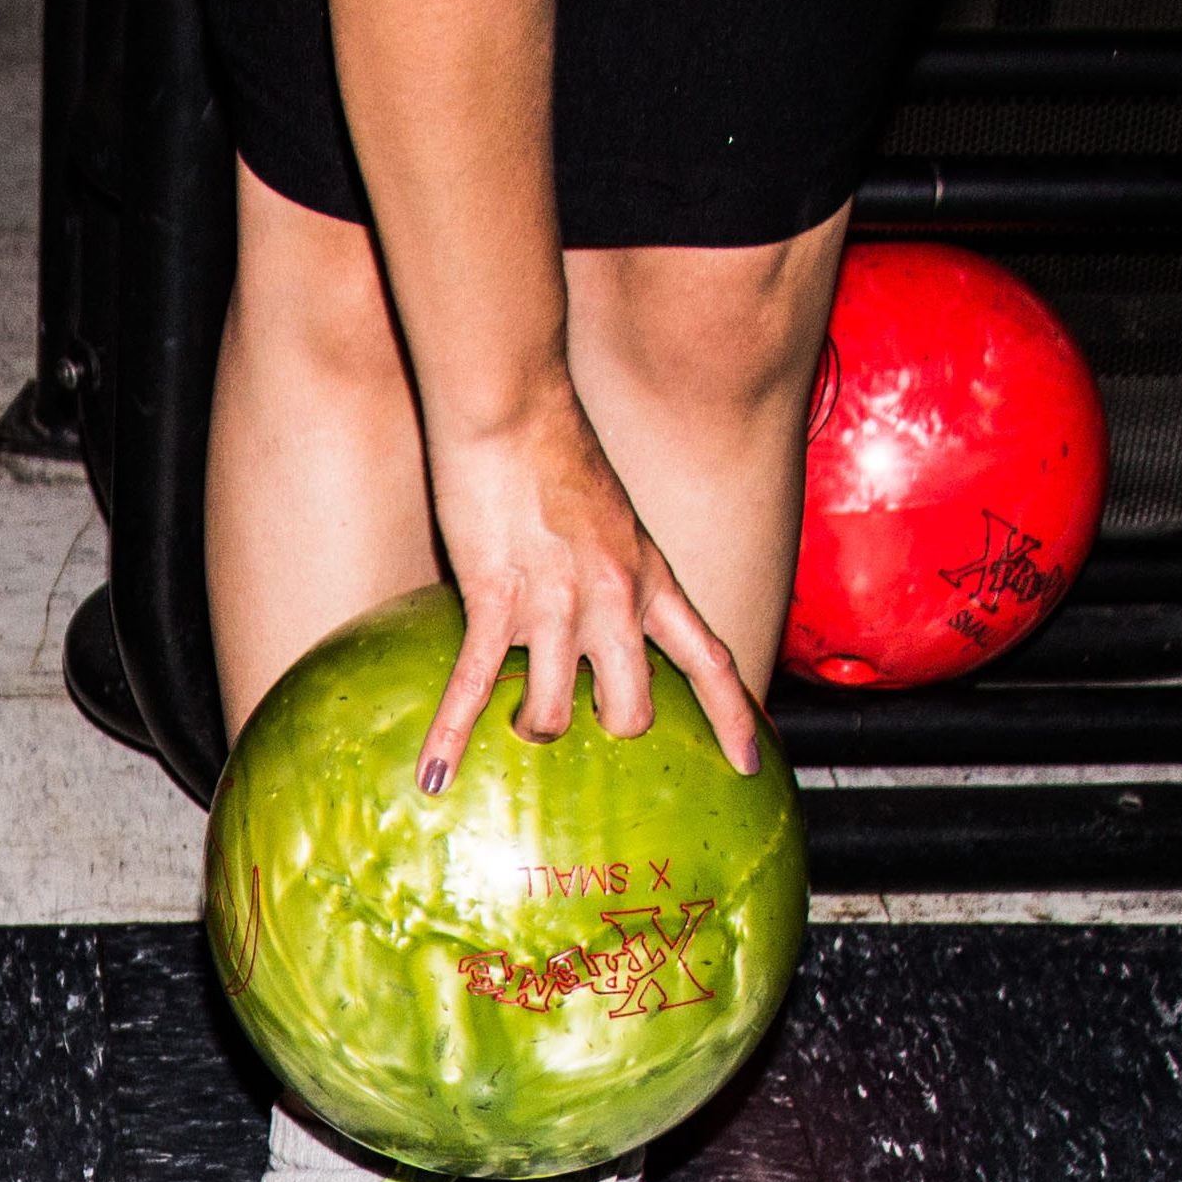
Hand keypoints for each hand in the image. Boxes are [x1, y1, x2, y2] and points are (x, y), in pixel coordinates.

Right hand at [413, 400, 762, 789]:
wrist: (514, 406)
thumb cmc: (555, 451)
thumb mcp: (614, 518)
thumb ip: (615, 572)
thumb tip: (596, 613)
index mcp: (651, 578)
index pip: (709, 661)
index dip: (733, 719)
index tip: (747, 764)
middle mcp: (615, 600)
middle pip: (632, 709)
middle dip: (605, 728)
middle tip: (578, 719)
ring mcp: (557, 604)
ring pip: (554, 713)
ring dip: (533, 728)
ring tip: (511, 723)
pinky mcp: (496, 598)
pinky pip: (472, 686)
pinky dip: (451, 736)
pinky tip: (434, 774)